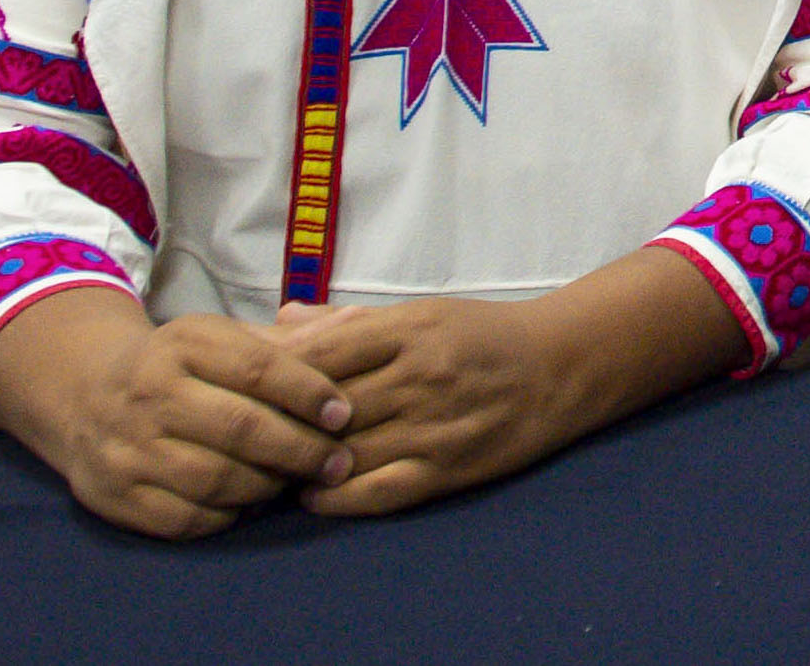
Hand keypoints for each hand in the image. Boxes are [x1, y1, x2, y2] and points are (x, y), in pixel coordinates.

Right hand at [0, 286, 354, 539]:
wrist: (85, 395)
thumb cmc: (178, 365)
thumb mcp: (220, 337)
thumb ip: (287, 340)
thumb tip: (362, 323)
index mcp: (183, 344)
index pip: (260, 368)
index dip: (310, 393)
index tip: (345, 414)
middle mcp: (150, 393)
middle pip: (242, 428)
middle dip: (302, 449)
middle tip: (338, 462)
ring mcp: (127, 448)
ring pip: (217, 479)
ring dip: (270, 485)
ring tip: (297, 481)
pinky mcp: (114, 496)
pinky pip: (187, 518)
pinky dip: (229, 514)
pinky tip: (251, 501)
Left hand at [262, 297, 593, 515]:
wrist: (560, 367)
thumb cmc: (483, 335)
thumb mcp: (423, 312)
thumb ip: (350, 321)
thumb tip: (280, 321)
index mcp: (411, 329)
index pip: (322, 354)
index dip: (275, 376)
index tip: (249, 389)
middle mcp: (420, 376)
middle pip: (325, 408)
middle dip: (282, 424)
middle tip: (248, 436)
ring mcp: (433, 426)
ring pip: (343, 452)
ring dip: (302, 464)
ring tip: (275, 466)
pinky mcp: (447, 468)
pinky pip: (376, 491)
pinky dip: (336, 497)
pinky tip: (314, 494)